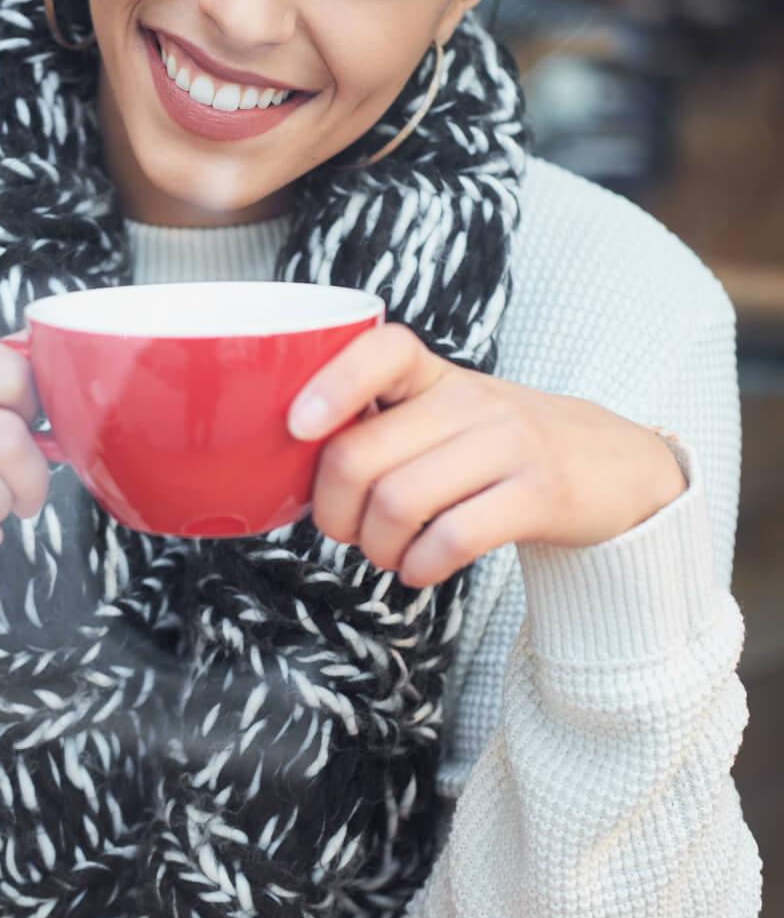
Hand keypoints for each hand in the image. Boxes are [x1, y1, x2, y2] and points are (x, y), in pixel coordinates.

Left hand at [288, 324, 686, 588]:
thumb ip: (386, 425)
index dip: (330, 384)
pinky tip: (423, 569)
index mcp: (438, 376)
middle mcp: (472, 401)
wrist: (619, 469)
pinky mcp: (541, 495)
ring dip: (377, 547)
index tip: (297, 427)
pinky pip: (453, 537)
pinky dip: (421, 567)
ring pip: (398, 502)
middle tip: (347, 531)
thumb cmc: (507, 449)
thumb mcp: (450, 416)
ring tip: (390, 553)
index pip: (382, 349)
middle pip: (360, 455)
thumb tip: (297, 463)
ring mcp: (511, 445)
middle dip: (333, 512)